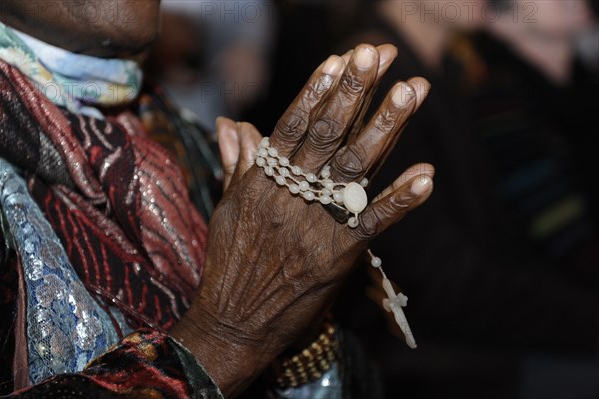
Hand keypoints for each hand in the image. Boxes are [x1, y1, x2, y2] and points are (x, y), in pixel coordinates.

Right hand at [172, 44, 433, 396]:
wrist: (234, 322)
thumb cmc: (230, 265)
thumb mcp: (228, 210)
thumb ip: (238, 165)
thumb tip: (232, 124)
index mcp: (261, 183)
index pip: (291, 127)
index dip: (317, 91)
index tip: (339, 59)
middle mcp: (288, 197)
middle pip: (327, 136)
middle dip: (355, 91)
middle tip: (379, 52)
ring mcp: (314, 226)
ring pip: (352, 169)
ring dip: (385, 127)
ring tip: (411, 90)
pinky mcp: (336, 257)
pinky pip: (372, 225)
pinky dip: (400, 199)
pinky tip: (426, 176)